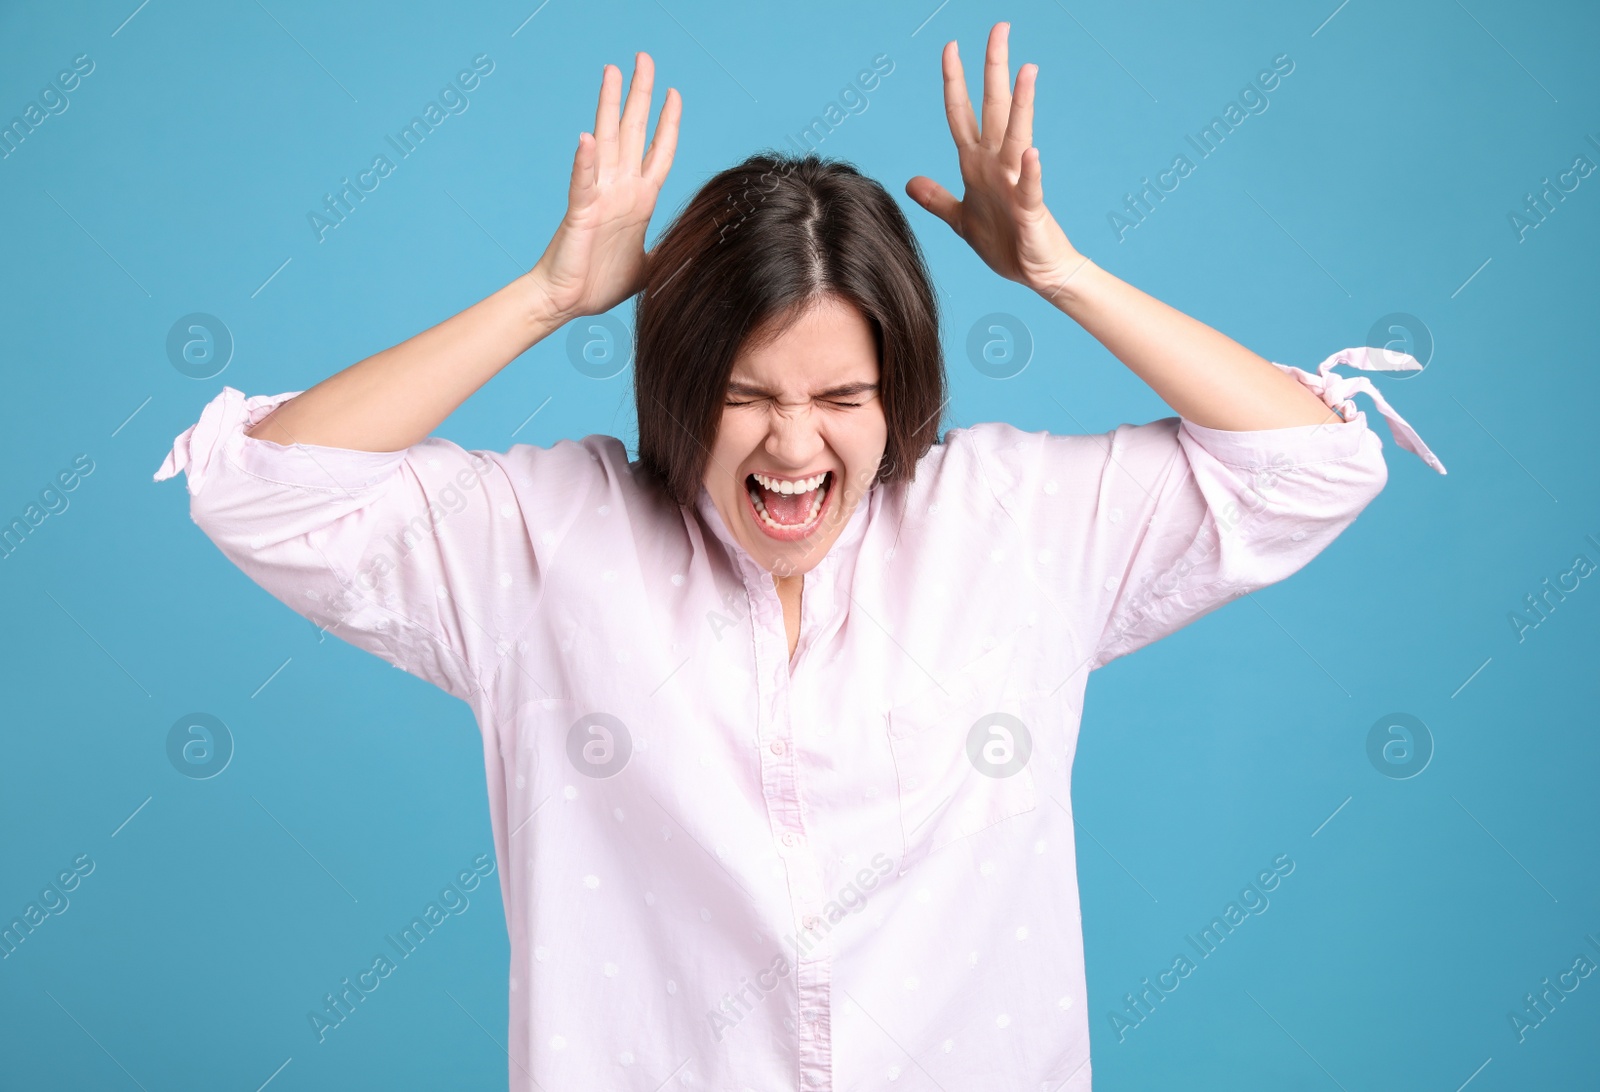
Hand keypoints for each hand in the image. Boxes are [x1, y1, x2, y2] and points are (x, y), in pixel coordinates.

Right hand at [528, 52, 681, 323]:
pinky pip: (583, 184)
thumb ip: (667, 251)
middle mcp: (619, 190)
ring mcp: (599, 197)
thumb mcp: (649, 266)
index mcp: (638, 200)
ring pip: (606, 143)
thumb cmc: (599, 283)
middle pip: (633, 132)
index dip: (668, 122)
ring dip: (609, 107)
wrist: (566, 302)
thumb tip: (693, 250)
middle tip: (644, 58)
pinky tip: (588, 138)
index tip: (674, 92)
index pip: (658, 151)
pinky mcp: (581, 214)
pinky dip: (585, 162)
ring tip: (611, 72)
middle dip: (640, 94)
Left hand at [906, 23, 1084, 300]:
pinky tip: (1032, 153)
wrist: (1035, 272)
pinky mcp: (1030, 210)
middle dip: (994, 69)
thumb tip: (909, 181)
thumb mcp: (960, 220)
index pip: (961, 114)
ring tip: (1026, 70)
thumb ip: (937, 198)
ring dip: (1021, 105)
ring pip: (1016, 137)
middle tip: (1000, 28)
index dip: (954, 82)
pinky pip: (1029, 188)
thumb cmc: (1004, 243)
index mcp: (976, 166)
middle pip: (993, 109)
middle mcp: (996, 166)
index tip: (951, 46)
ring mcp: (1015, 185)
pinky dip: (1030, 172)